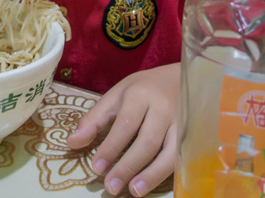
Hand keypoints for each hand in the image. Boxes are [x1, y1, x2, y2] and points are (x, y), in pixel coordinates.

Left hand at [67, 64, 179, 195]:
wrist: (179, 78)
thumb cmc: (142, 89)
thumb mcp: (116, 96)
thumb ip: (94, 119)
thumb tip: (71, 143)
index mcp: (140, 95)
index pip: (125, 124)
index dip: (110, 148)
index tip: (96, 168)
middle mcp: (163, 108)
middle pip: (147, 141)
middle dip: (128, 166)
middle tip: (110, 186)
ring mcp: (182, 122)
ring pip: (169, 152)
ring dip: (152, 174)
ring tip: (134, 191)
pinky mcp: (193, 135)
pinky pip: (182, 157)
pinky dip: (168, 173)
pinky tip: (154, 184)